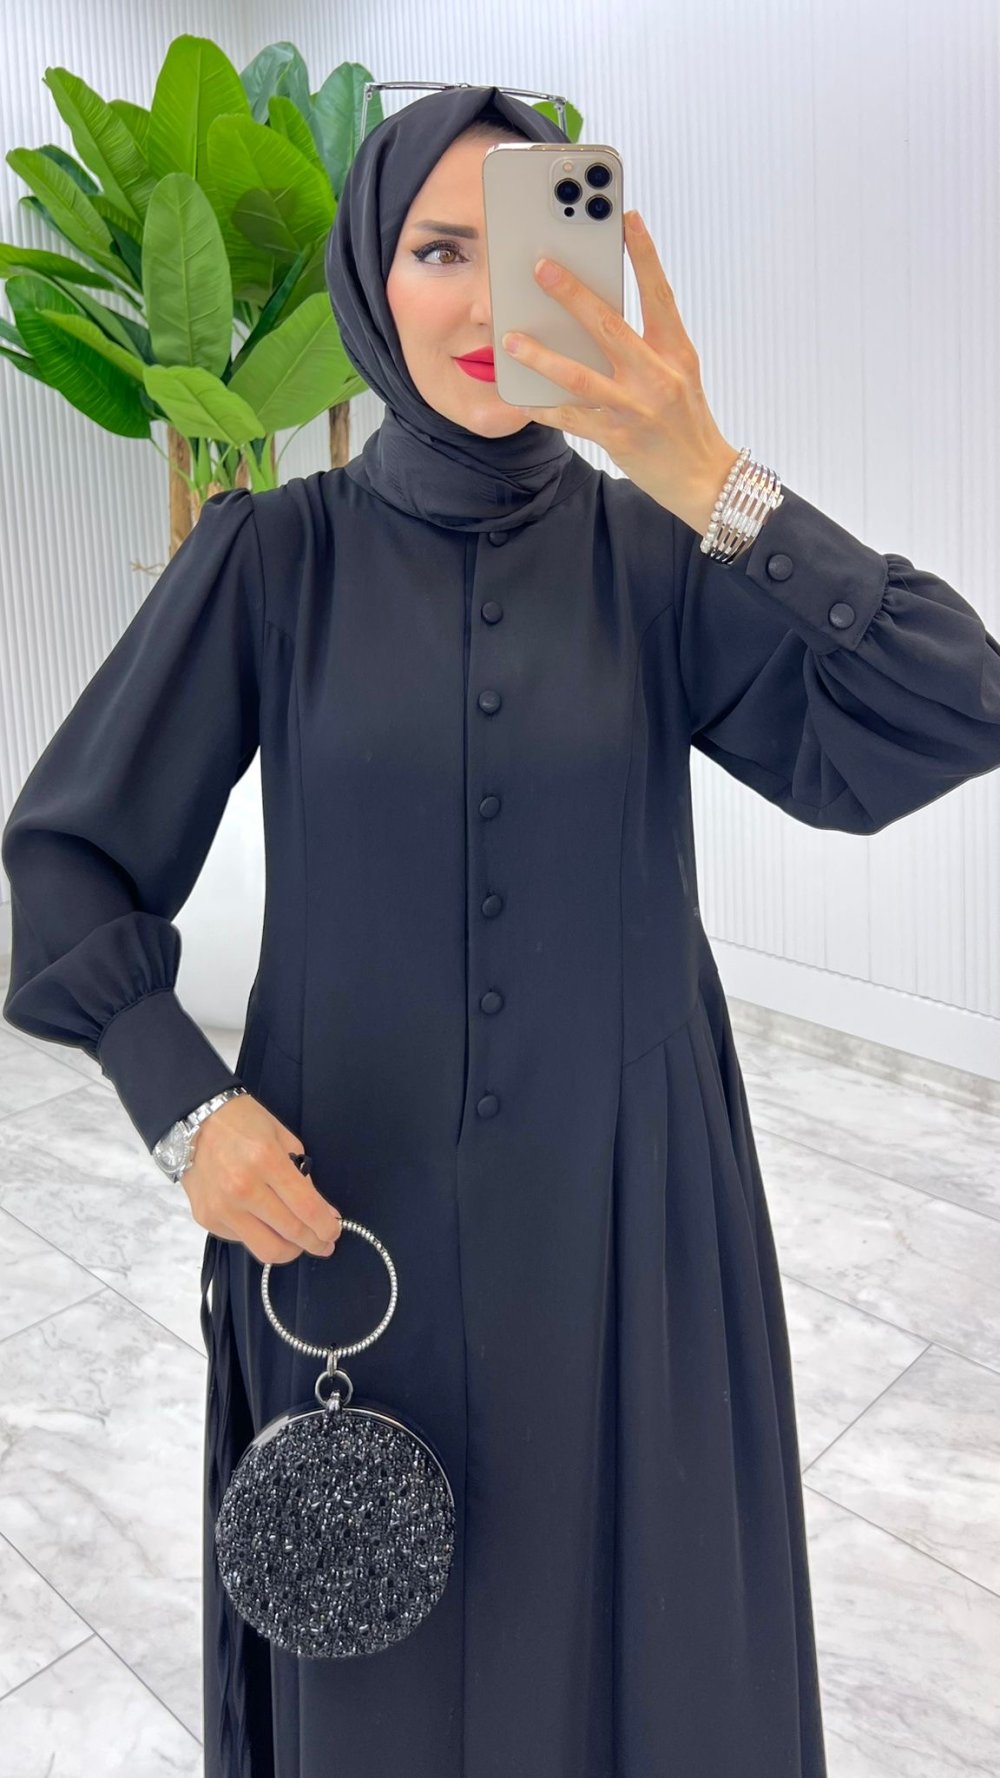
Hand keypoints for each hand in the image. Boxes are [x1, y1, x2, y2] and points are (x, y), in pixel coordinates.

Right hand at [180, 1092, 342, 1265]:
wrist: (193, 1120)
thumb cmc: (243, 1122)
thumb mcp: (283, 1138)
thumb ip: (302, 1175)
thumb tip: (320, 1211)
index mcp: (266, 1161)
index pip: (307, 1208)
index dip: (327, 1226)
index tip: (334, 1230)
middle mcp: (242, 1189)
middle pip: (291, 1234)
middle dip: (315, 1243)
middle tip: (324, 1243)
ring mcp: (222, 1208)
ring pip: (267, 1249)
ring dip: (291, 1250)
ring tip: (299, 1242)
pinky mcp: (207, 1219)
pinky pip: (243, 1241)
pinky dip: (260, 1237)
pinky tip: (266, 1224)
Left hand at [499, 209, 739, 533]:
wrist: (704, 479)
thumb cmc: (687, 421)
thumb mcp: (679, 373)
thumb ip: (648, 344)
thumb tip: (600, 315)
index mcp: (677, 352)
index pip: (659, 295)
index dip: (644, 255)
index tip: (627, 217)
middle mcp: (658, 376)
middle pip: (610, 326)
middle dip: (573, 294)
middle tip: (542, 267)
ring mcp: (636, 408)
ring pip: (580, 375)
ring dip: (542, 355)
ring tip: (512, 339)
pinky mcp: (618, 437)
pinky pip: (572, 418)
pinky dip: (545, 408)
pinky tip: (523, 397)